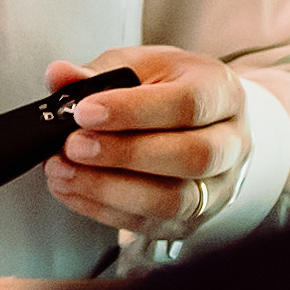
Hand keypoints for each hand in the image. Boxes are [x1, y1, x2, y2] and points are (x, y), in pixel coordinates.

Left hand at [39, 44, 248, 241]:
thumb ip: (98, 72)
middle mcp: (231, 142)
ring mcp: (217, 187)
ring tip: (65, 172)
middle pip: (191, 157)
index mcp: (221, 91)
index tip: (85, 112)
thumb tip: (59, 75)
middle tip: (73, 146)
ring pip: (173, 200)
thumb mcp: (140, 65)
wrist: (204, 123)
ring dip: (110, 190)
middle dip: (124, 154)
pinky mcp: (194, 219)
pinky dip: (104, 210)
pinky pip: (152, 224)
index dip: (134, 111)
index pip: (188, 104)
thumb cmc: (171, 90)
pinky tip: (73, 191)